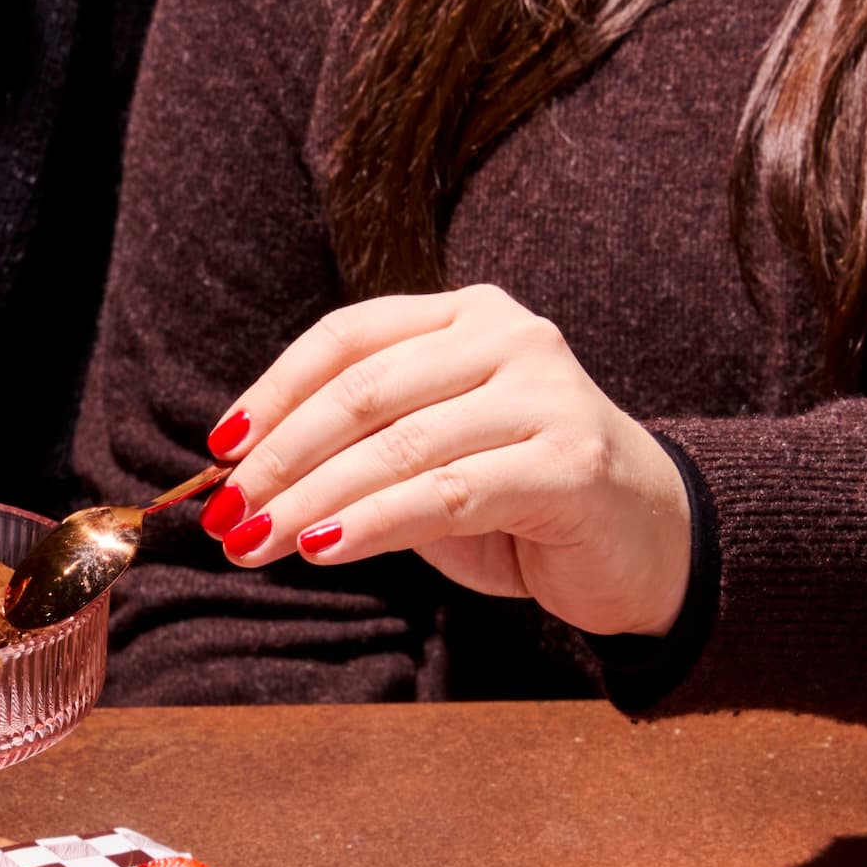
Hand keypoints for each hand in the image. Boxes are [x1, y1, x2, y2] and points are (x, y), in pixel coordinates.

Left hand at [202, 285, 691, 638]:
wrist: (648, 542)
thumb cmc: (520, 500)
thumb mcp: (428, 461)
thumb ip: (359, 451)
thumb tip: (246, 480)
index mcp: (466, 317)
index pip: (348, 337)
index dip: (275, 390)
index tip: (218, 447)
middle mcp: (510, 337)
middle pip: (364, 390)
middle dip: (280, 458)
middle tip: (226, 512)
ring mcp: (547, 394)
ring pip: (398, 445)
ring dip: (311, 500)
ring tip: (256, 543)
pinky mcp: (569, 463)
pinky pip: (446, 493)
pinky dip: (374, 523)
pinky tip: (324, 549)